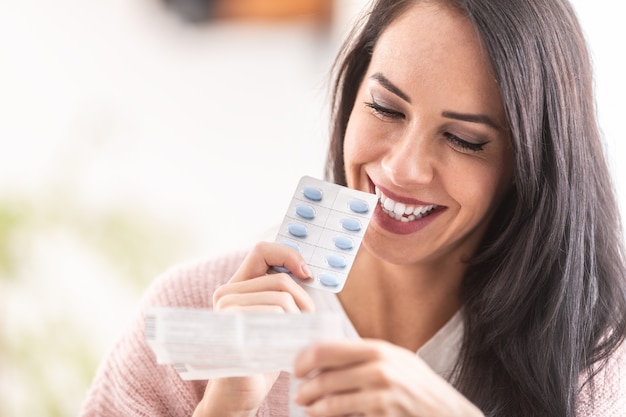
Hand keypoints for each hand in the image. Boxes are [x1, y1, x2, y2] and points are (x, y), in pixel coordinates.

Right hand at [193, 241, 315, 416]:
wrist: (240, 393)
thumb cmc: (261, 355)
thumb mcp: (274, 318)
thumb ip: (282, 293)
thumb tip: (307, 271)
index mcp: (236, 286)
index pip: (262, 250)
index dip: (288, 254)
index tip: (306, 273)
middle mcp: (226, 294)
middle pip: (280, 280)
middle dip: (304, 300)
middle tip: (309, 320)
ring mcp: (225, 311)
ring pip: (280, 299)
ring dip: (299, 318)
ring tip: (297, 336)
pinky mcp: (231, 328)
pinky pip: (272, 314)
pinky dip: (289, 328)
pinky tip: (288, 344)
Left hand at [293, 339, 483, 416]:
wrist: (449, 413)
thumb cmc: (418, 386)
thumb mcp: (395, 360)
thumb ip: (364, 356)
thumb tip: (325, 358)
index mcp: (378, 349)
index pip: (327, 349)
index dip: (304, 360)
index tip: (297, 368)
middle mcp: (378, 369)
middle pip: (324, 376)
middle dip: (304, 387)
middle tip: (298, 393)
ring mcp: (381, 395)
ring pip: (330, 401)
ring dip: (312, 405)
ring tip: (306, 406)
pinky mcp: (382, 415)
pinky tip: (321, 416)